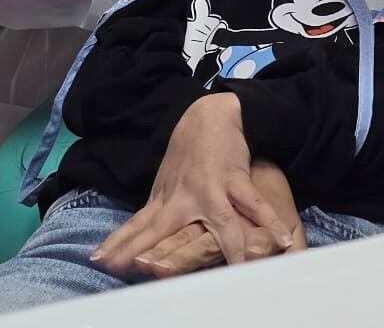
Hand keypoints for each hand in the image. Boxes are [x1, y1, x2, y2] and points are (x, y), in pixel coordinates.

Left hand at [91, 93, 292, 271]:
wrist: (211, 115)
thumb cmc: (189, 157)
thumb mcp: (165, 186)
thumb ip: (152, 215)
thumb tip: (126, 242)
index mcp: (165, 201)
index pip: (138, 226)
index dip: (120, 244)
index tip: (101, 262)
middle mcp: (184, 198)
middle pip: (167, 229)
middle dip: (155, 248)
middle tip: (142, 267)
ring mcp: (211, 190)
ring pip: (219, 225)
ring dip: (227, 247)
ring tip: (233, 269)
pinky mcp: (236, 180)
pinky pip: (255, 205)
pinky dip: (270, 221)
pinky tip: (282, 240)